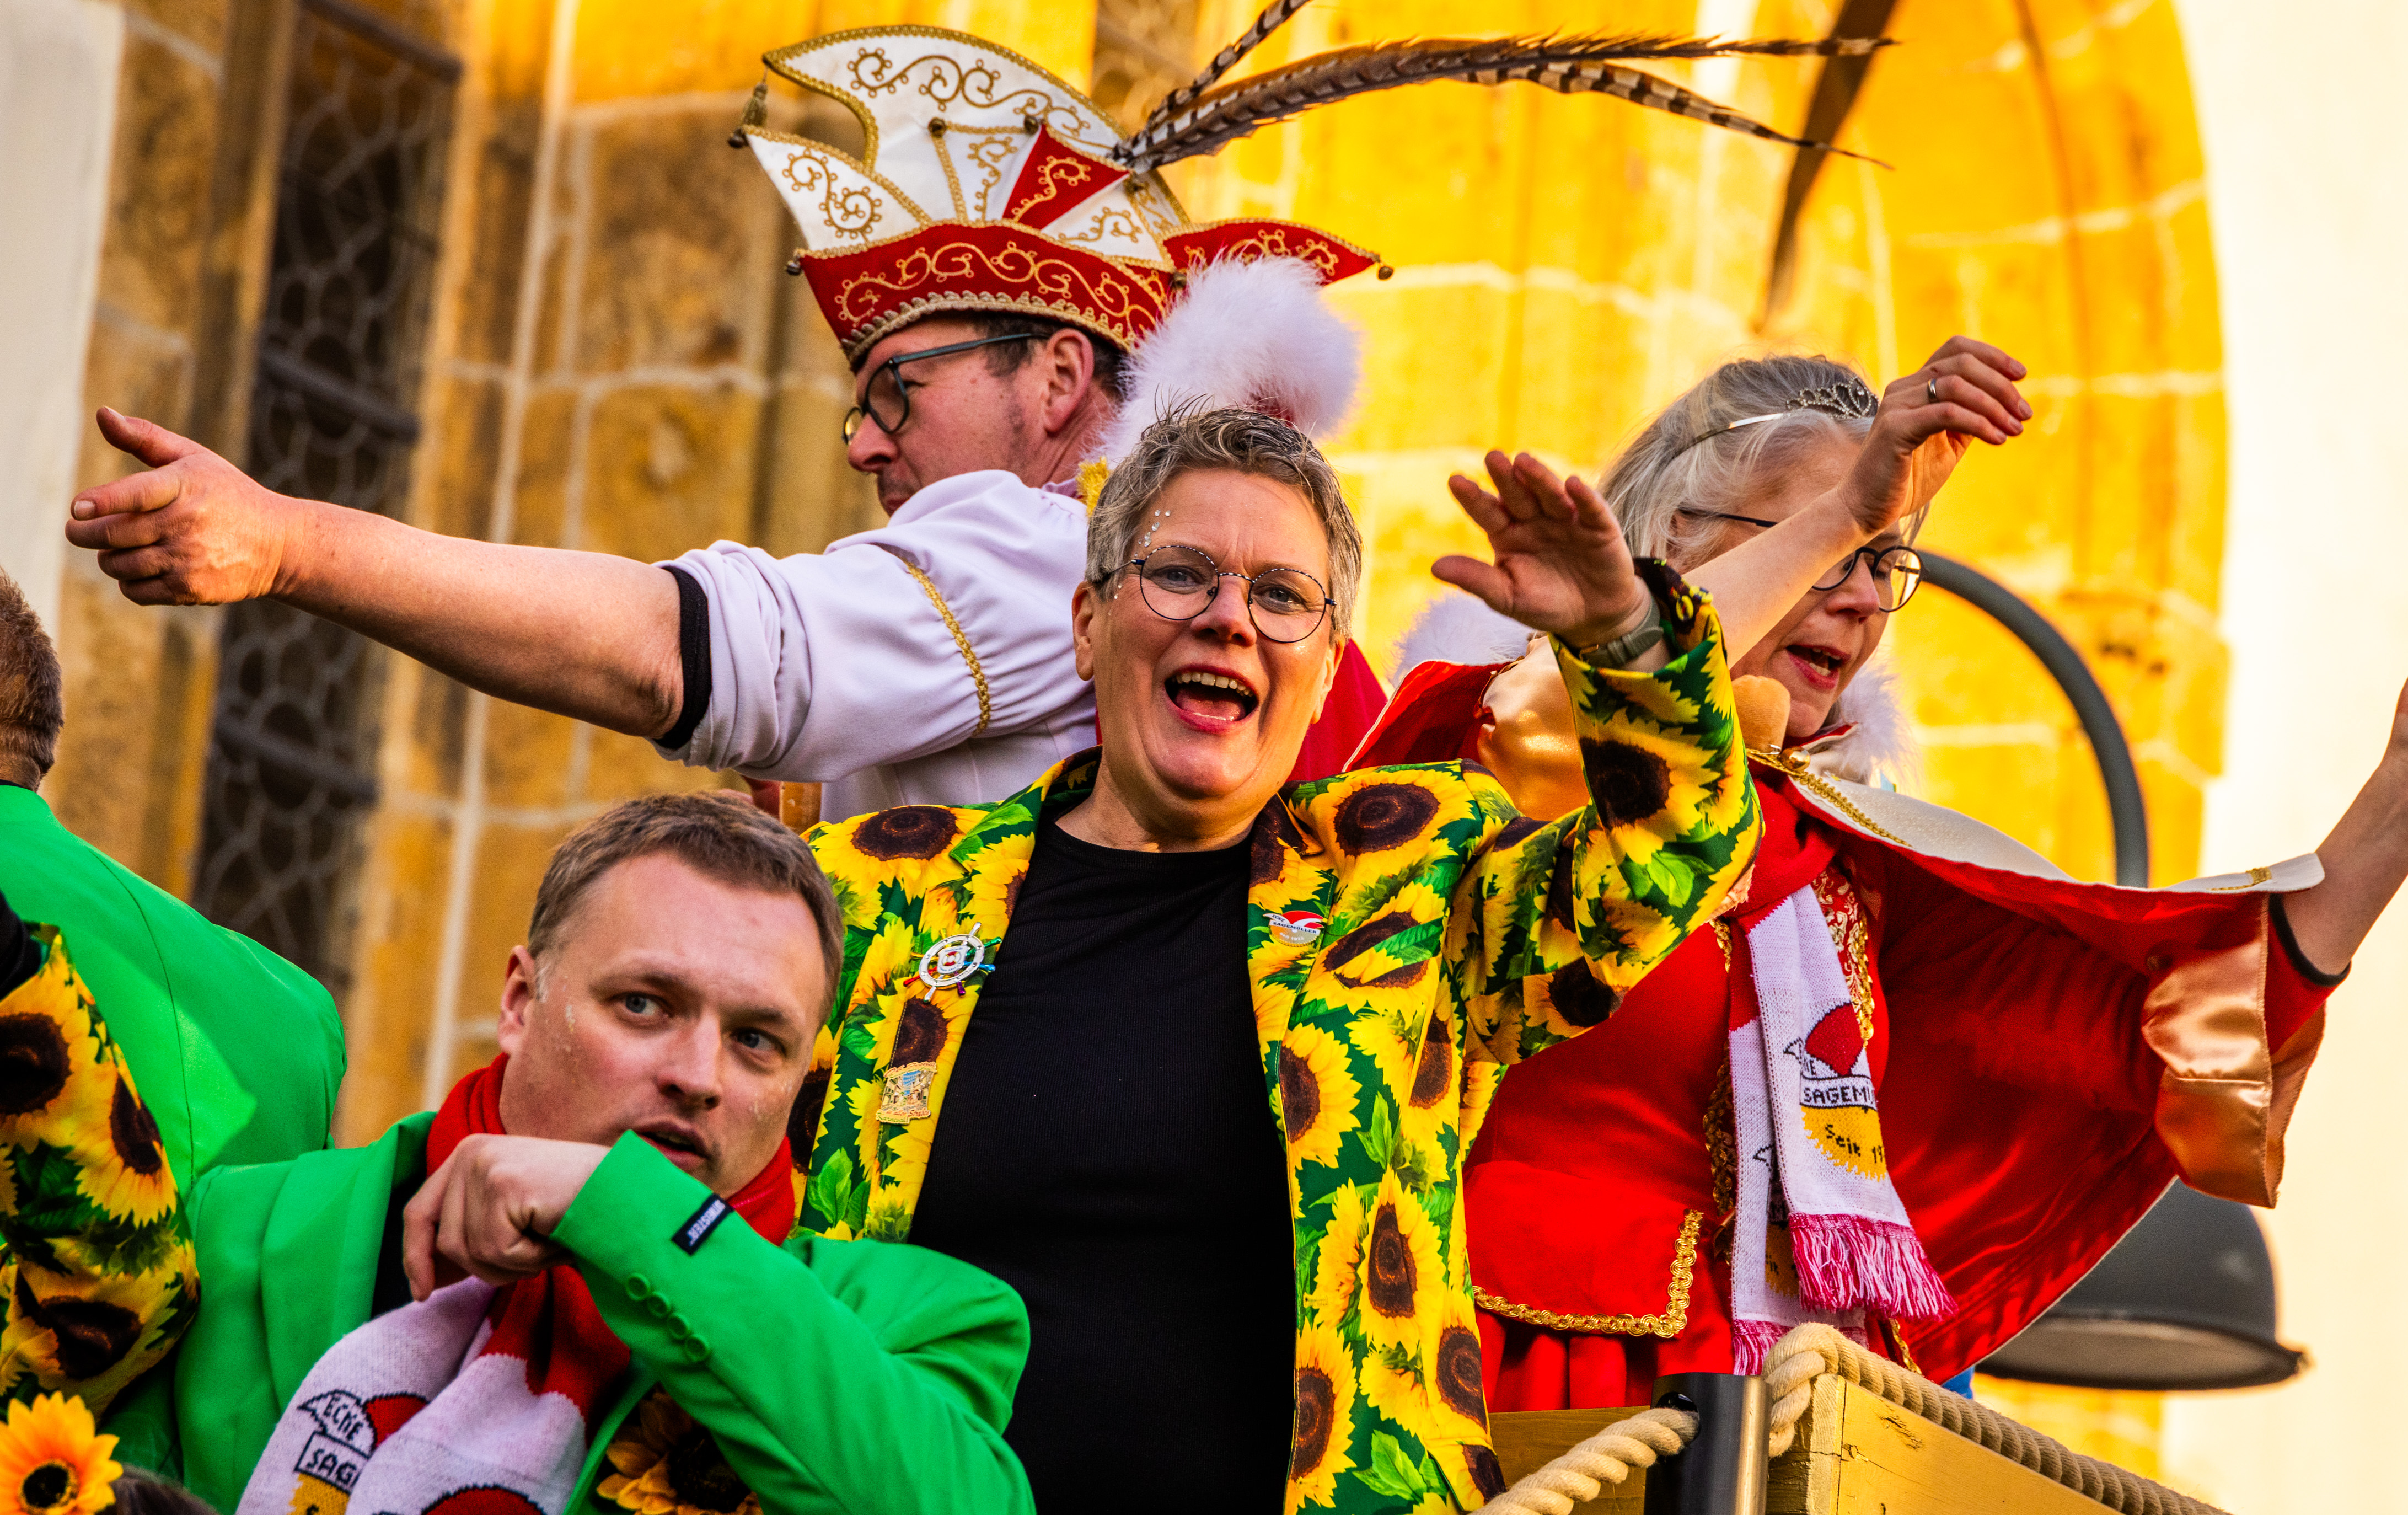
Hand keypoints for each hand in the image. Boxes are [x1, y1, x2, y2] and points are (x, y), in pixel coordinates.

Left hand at [64, 407, 310, 604]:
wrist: (279, 545)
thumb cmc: (227, 495)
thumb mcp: (193, 458)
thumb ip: (145, 437)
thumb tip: (102, 413)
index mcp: (186, 485)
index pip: (132, 495)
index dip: (99, 502)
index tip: (78, 507)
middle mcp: (187, 523)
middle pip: (113, 534)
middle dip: (82, 533)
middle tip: (76, 530)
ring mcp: (189, 559)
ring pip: (119, 564)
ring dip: (107, 557)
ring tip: (114, 548)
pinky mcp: (190, 589)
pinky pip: (136, 590)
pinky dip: (127, 581)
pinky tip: (138, 568)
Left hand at [401, 1134, 607, 1299]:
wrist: (627, 1193)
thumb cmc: (577, 1208)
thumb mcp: (511, 1216)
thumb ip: (470, 1233)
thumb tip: (423, 1279)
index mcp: (468, 1154)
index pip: (419, 1212)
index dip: (415, 1256)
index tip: (422, 1293)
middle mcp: (469, 1152)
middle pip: (446, 1242)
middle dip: (487, 1266)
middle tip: (535, 1253)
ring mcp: (483, 1166)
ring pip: (471, 1251)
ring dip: (514, 1262)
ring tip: (548, 1238)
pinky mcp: (501, 1184)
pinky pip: (497, 1250)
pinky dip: (529, 1257)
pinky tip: (555, 1235)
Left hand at [1437, 452, 1650, 646]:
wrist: (1593, 616)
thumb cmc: (1545, 603)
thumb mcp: (1507, 596)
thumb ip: (1476, 580)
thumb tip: (1434, 567)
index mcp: (1508, 533)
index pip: (1487, 512)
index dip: (1472, 497)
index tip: (1455, 480)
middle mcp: (1535, 520)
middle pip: (1518, 496)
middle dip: (1505, 477)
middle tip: (1492, 458)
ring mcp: (1567, 520)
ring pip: (1551, 495)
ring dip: (1539, 478)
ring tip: (1523, 461)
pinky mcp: (1599, 526)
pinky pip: (1591, 509)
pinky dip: (1584, 497)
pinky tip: (1573, 484)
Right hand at [1831, 336, 2030, 535]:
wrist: (1866, 509)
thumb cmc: (1906, 480)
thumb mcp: (1947, 444)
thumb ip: (1968, 420)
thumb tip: (2005, 403)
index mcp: (1915, 387)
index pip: (1955, 350)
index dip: (1992, 356)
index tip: (2022, 376)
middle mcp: (1903, 388)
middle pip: (1961, 362)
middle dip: (2001, 384)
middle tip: (2024, 413)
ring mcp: (1896, 406)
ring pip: (1955, 384)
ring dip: (1994, 405)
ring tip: (2014, 429)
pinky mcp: (1894, 428)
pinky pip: (1945, 413)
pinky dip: (1978, 422)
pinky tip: (1996, 439)